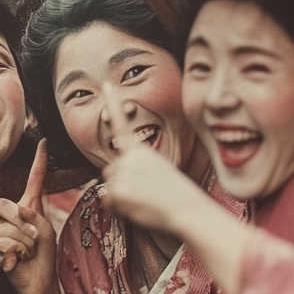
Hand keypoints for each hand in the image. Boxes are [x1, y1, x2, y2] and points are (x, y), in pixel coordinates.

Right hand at [0, 140, 60, 293]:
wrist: (38, 281)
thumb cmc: (44, 256)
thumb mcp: (46, 230)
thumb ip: (34, 216)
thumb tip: (18, 211)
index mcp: (27, 205)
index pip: (33, 179)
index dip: (39, 161)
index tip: (44, 142)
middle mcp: (10, 213)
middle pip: (6, 205)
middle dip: (23, 227)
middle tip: (34, 241)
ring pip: (8, 229)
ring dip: (25, 246)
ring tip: (26, 253)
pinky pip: (3, 244)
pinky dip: (16, 256)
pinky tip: (16, 262)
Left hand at [100, 83, 201, 232]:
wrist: (188, 209)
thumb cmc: (176, 195)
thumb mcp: (158, 173)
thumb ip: (135, 168)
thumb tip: (110, 173)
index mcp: (141, 150)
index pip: (122, 124)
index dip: (111, 103)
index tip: (104, 83)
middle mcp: (130, 157)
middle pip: (110, 171)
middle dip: (120, 184)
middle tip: (145, 193)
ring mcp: (123, 173)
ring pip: (109, 187)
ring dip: (121, 198)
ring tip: (144, 201)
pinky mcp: (119, 190)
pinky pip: (108, 202)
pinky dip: (119, 209)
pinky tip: (138, 208)